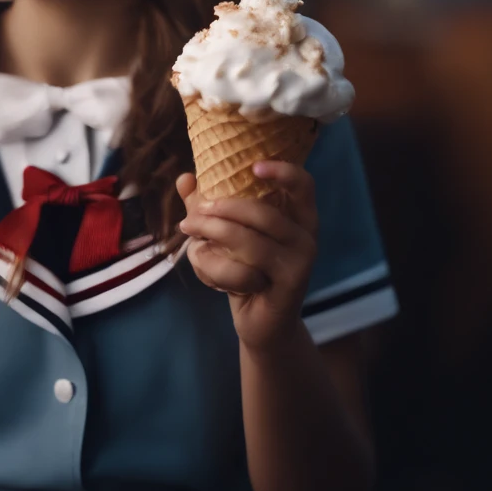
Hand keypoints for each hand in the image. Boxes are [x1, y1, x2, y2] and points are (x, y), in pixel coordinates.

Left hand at [175, 162, 317, 353]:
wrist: (261, 324)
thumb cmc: (245, 269)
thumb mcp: (225, 235)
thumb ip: (207, 205)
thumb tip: (184, 178)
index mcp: (299, 216)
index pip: (303, 184)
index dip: (283, 171)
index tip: (253, 166)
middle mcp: (306, 237)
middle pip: (263, 213)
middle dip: (222, 209)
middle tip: (192, 213)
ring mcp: (301, 264)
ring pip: (248, 242)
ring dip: (212, 234)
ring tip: (189, 232)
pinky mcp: (288, 288)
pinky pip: (241, 271)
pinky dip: (214, 267)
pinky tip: (203, 269)